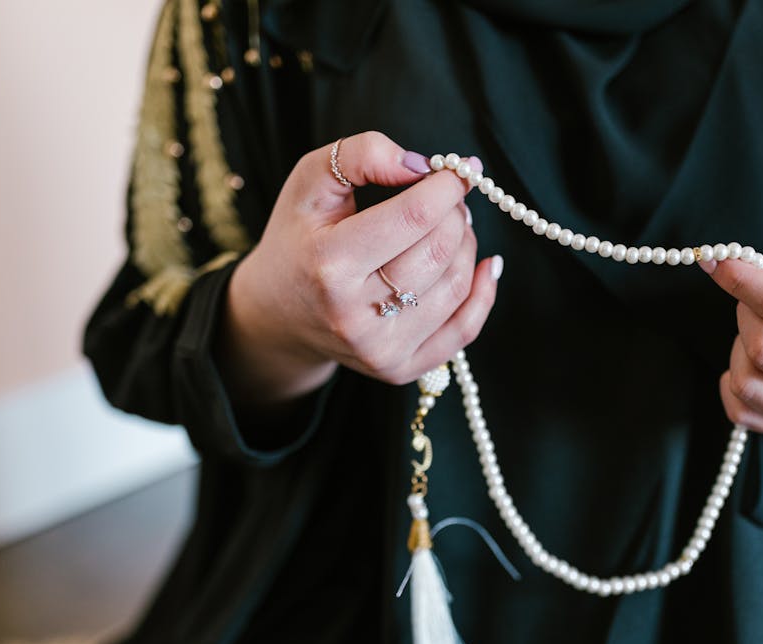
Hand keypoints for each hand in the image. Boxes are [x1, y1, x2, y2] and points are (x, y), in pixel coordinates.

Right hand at [220, 131, 501, 410]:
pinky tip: (485, 264)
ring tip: (448, 227)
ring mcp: (379, 348)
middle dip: (455, 213)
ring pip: (456, 284)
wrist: (278, 313)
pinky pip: (464, 329)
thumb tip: (421, 164)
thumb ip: (361, 155)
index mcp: (329, 263)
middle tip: (447, 199)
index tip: (455, 170)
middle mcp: (354, 314)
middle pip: (439, 250)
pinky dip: (484, 291)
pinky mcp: (397, 369)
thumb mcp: (310, 182)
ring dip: (465, 245)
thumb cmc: (299, 238)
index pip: (414, 217)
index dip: (446, 186)